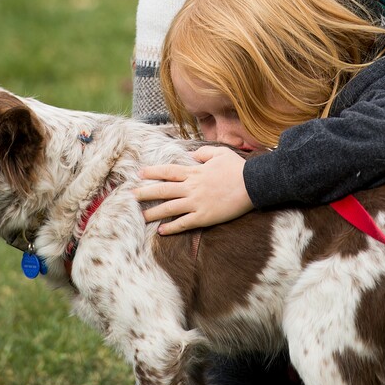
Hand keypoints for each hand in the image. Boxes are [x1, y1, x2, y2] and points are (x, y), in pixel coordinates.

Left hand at [135, 145, 252, 233]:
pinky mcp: (204, 217)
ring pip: (169, 208)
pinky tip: (161, 231)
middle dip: (145, 192)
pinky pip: (184, 223)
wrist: (253, 185)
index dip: (152, 172)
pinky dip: (172, 228)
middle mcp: (192, 187)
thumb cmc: (238, 168)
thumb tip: (190, 155)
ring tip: (141, 216)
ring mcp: (197, 203)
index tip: (140, 174)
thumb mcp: (220, 153)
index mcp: (195, 172)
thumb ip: (203, 153)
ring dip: (153, 212)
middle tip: (131, 196)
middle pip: (163, 190)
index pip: (168, 171)